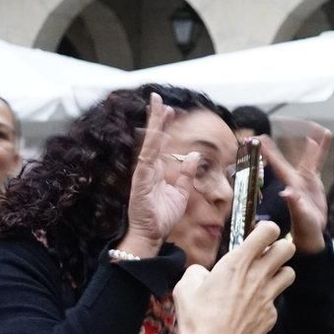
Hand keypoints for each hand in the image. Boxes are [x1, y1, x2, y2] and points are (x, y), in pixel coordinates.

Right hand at [123, 94, 198, 251]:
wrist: (151, 235)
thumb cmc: (163, 216)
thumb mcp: (181, 192)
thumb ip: (186, 173)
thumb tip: (193, 155)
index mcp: (157, 170)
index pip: (160, 142)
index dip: (164, 125)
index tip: (170, 109)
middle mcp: (148, 168)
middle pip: (152, 137)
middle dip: (155, 117)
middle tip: (158, 98)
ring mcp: (143, 174)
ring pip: (148, 144)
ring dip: (152, 125)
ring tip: (157, 107)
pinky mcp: (141, 182)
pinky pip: (146, 161)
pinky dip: (151, 147)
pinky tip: (155, 133)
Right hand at [175, 220, 296, 333]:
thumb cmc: (196, 320)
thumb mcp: (186, 287)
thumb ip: (197, 272)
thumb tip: (204, 273)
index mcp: (237, 263)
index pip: (269, 231)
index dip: (266, 229)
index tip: (259, 234)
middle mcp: (258, 276)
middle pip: (287, 248)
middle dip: (279, 247)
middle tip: (267, 254)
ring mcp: (268, 296)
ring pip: (289, 273)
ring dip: (279, 272)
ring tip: (264, 278)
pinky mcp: (271, 315)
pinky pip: (276, 300)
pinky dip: (268, 300)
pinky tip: (253, 308)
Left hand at [258, 130, 330, 253]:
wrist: (312, 231)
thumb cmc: (304, 226)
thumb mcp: (301, 215)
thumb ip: (295, 203)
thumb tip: (287, 192)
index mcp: (290, 183)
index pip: (277, 163)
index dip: (268, 151)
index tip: (260, 138)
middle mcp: (294, 177)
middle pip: (287, 154)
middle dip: (283, 140)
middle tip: (279, 122)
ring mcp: (304, 177)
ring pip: (305, 153)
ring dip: (305, 139)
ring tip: (310, 124)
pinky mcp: (314, 180)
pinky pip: (318, 160)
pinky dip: (321, 148)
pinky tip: (326, 136)